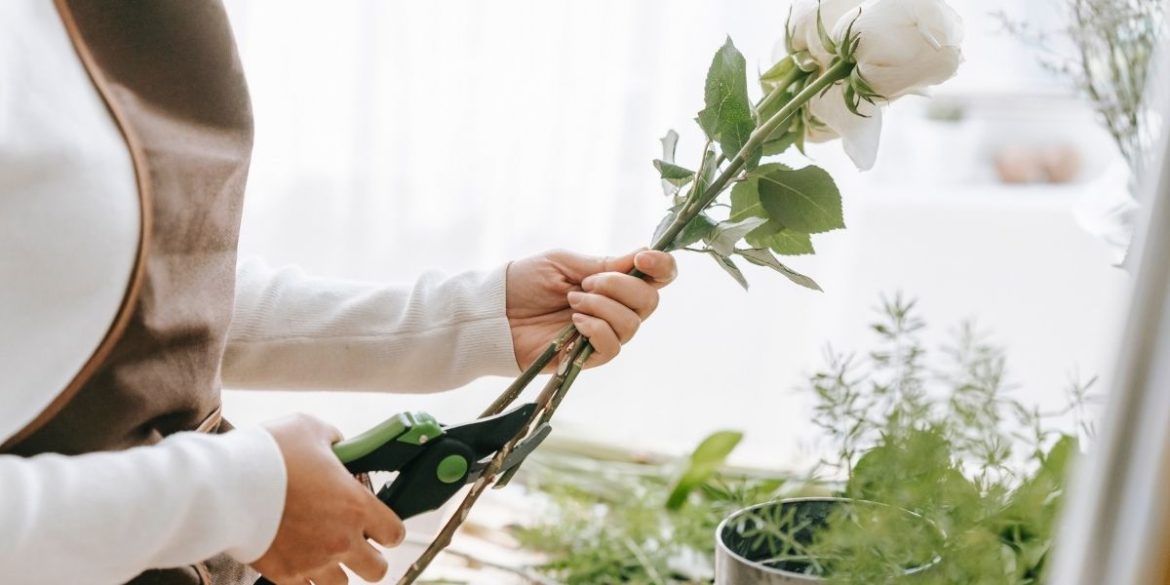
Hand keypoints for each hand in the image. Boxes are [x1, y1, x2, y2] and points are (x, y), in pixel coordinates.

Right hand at [252, 415, 403, 584]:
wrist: (224, 485)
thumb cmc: (270, 454)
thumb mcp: (310, 429)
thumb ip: (334, 441)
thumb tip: (340, 446)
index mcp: (356, 506)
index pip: (394, 533)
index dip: (388, 529)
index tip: (378, 525)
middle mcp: (341, 539)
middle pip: (376, 570)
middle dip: (369, 558)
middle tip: (355, 544)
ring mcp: (313, 562)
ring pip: (341, 584)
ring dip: (336, 570)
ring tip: (321, 552)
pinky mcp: (284, 575)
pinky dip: (304, 580)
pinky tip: (296, 562)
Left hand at [506, 249, 676, 369]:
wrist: (495, 312)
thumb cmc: (525, 283)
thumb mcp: (563, 263)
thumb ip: (603, 264)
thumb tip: (640, 257)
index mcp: (613, 282)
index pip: (658, 277)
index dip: (661, 266)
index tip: (642, 258)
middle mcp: (615, 309)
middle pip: (650, 301)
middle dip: (621, 286)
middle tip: (586, 283)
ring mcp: (604, 333)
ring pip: (632, 324)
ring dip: (602, 307)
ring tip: (571, 301)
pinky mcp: (589, 357)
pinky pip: (612, 346)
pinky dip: (596, 329)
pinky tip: (574, 322)